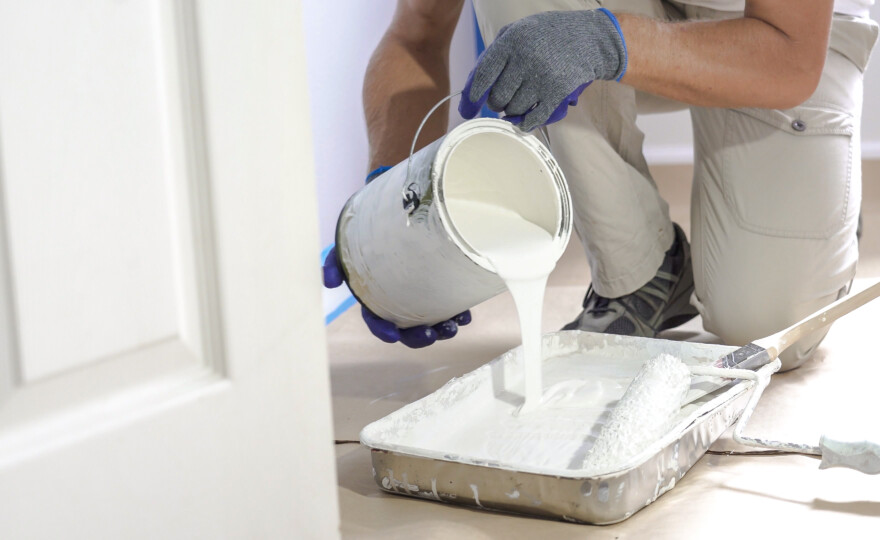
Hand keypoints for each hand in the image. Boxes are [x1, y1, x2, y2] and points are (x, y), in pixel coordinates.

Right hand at [322, 246, 471, 347]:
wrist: (394, 209)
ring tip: (455, 325)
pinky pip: (452, 305)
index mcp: (376, 297)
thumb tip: (327, 283)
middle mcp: (400, 300)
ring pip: (434, 321)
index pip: (377, 320)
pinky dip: (459, 313)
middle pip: (408, 329)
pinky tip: (465, 313)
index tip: (392, 336)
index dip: (383, 331)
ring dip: (444, 329)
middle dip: (420, 337)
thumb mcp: (347, 246)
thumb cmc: (367, 232)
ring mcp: (422, 294)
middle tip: (432, 334)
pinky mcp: (441, 284)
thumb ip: (334, 263)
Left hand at [459, 8, 626, 131]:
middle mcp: (526, 58)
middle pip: (497, 98)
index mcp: (512, 41)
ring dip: (512, 111)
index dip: (472, 96)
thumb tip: (472, 89)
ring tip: (519, 100)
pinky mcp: (558, 92)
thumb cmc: (547, 35)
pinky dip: (525, 124)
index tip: (468, 109)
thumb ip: (495, 54)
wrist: (590, 38)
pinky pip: (533, 119)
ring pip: (513, 110)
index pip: (483, 75)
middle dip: (496, 103)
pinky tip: (523, 121)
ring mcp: (543, 76)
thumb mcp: (518, 31)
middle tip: (502, 99)